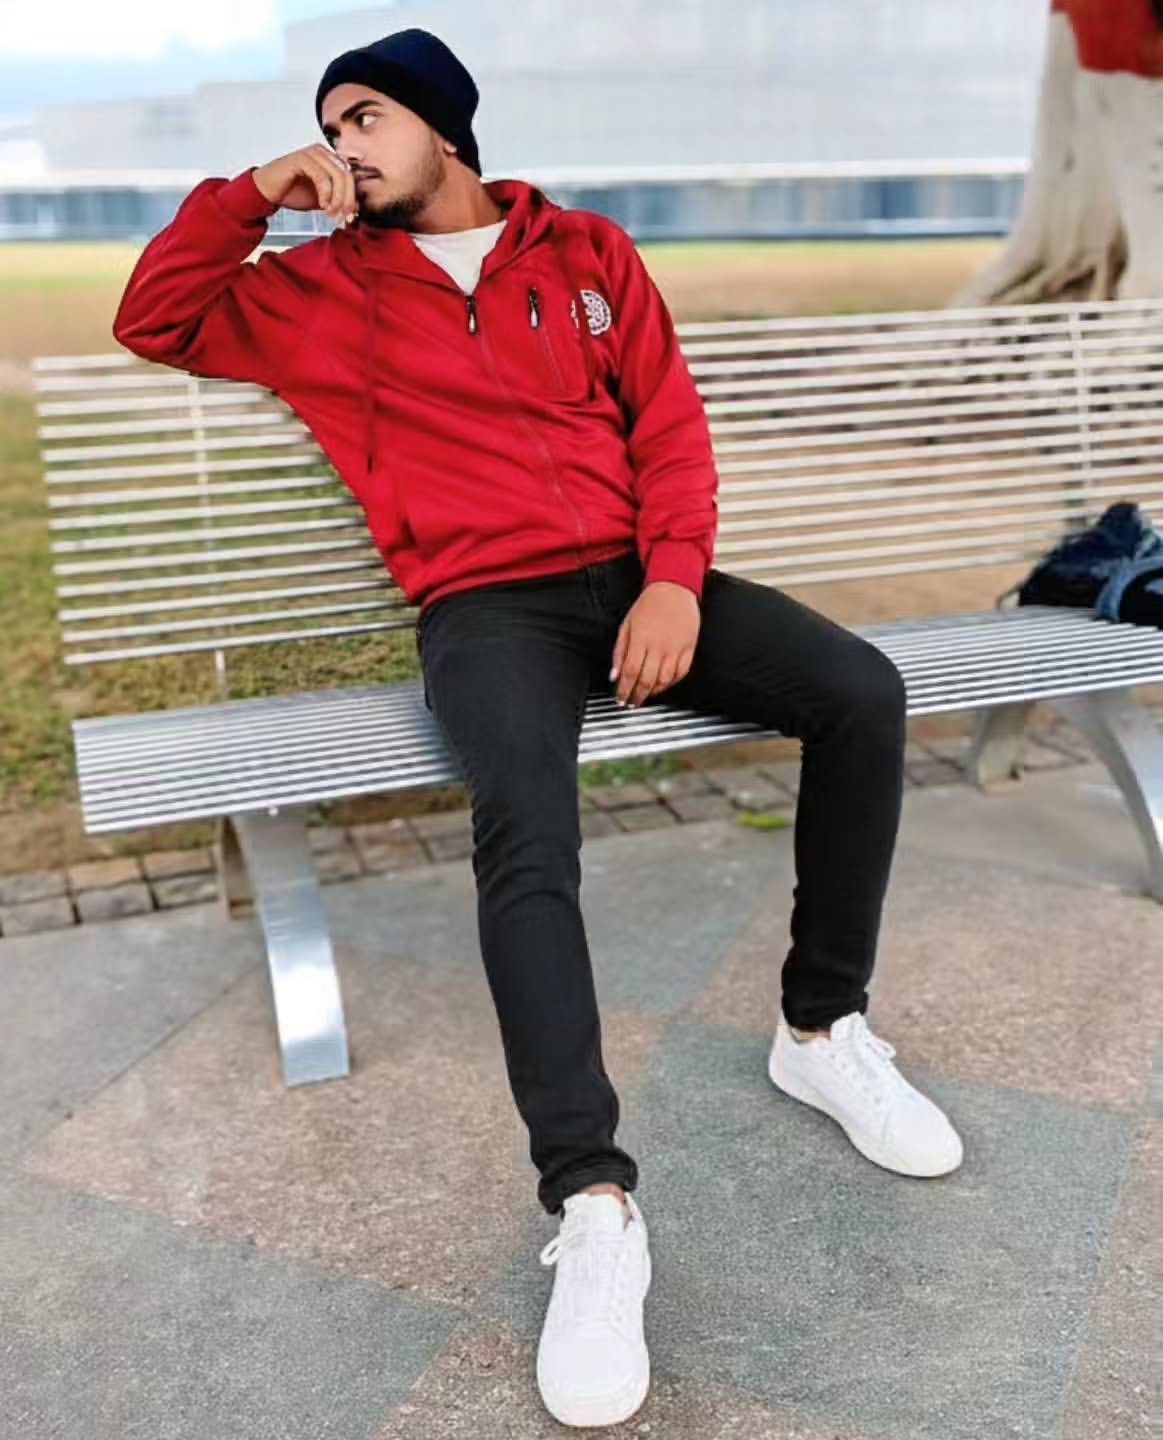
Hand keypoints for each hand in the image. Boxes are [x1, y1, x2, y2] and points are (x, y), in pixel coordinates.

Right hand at [253, 145, 358, 226]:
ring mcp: (312, 153)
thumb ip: (338, 200)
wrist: (268, 191)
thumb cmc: (292, 192)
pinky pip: (322, 176)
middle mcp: (323, 153)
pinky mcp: (302, 158)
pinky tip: (322, 204)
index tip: (351, 216)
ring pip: (337, 175)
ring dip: (338, 198)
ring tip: (330, 212)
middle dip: (348, 199)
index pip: (351, 176)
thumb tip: (357, 209)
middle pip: (347, 175)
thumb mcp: (323, 199)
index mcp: (330, 159)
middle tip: (342, 216)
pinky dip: (326, 193)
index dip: (354, 197)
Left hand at [610, 581, 699, 705]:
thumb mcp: (626, 625)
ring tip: (645, 695)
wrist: (674, 588)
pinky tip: (663, 685)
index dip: (624, 690)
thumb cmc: (649, 604)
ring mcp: (676, 649)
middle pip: (647, 680)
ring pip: (665, 680)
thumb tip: (614, 675)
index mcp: (641, 640)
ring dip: (653, 692)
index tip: (621, 699)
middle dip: (637, 696)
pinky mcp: (689, 648)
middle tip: (631, 703)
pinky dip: (671, 683)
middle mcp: (659, 646)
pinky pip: (681, 673)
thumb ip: (619, 651)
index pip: (630, 673)